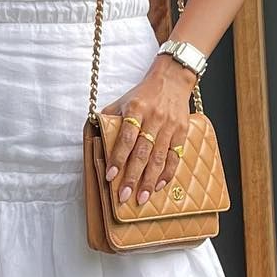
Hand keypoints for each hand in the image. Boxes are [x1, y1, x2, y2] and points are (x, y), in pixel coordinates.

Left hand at [99, 56, 196, 206]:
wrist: (173, 78)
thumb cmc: (145, 93)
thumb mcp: (123, 100)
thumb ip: (109, 117)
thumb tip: (94, 134)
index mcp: (135, 109)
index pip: (125, 138)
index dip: (118, 158)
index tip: (110, 176)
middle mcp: (153, 118)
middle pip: (142, 152)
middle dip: (133, 176)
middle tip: (125, 196)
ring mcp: (169, 126)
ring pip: (159, 158)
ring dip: (150, 180)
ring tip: (142, 197)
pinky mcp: (181, 131)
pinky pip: (174, 156)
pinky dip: (167, 172)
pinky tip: (159, 185)